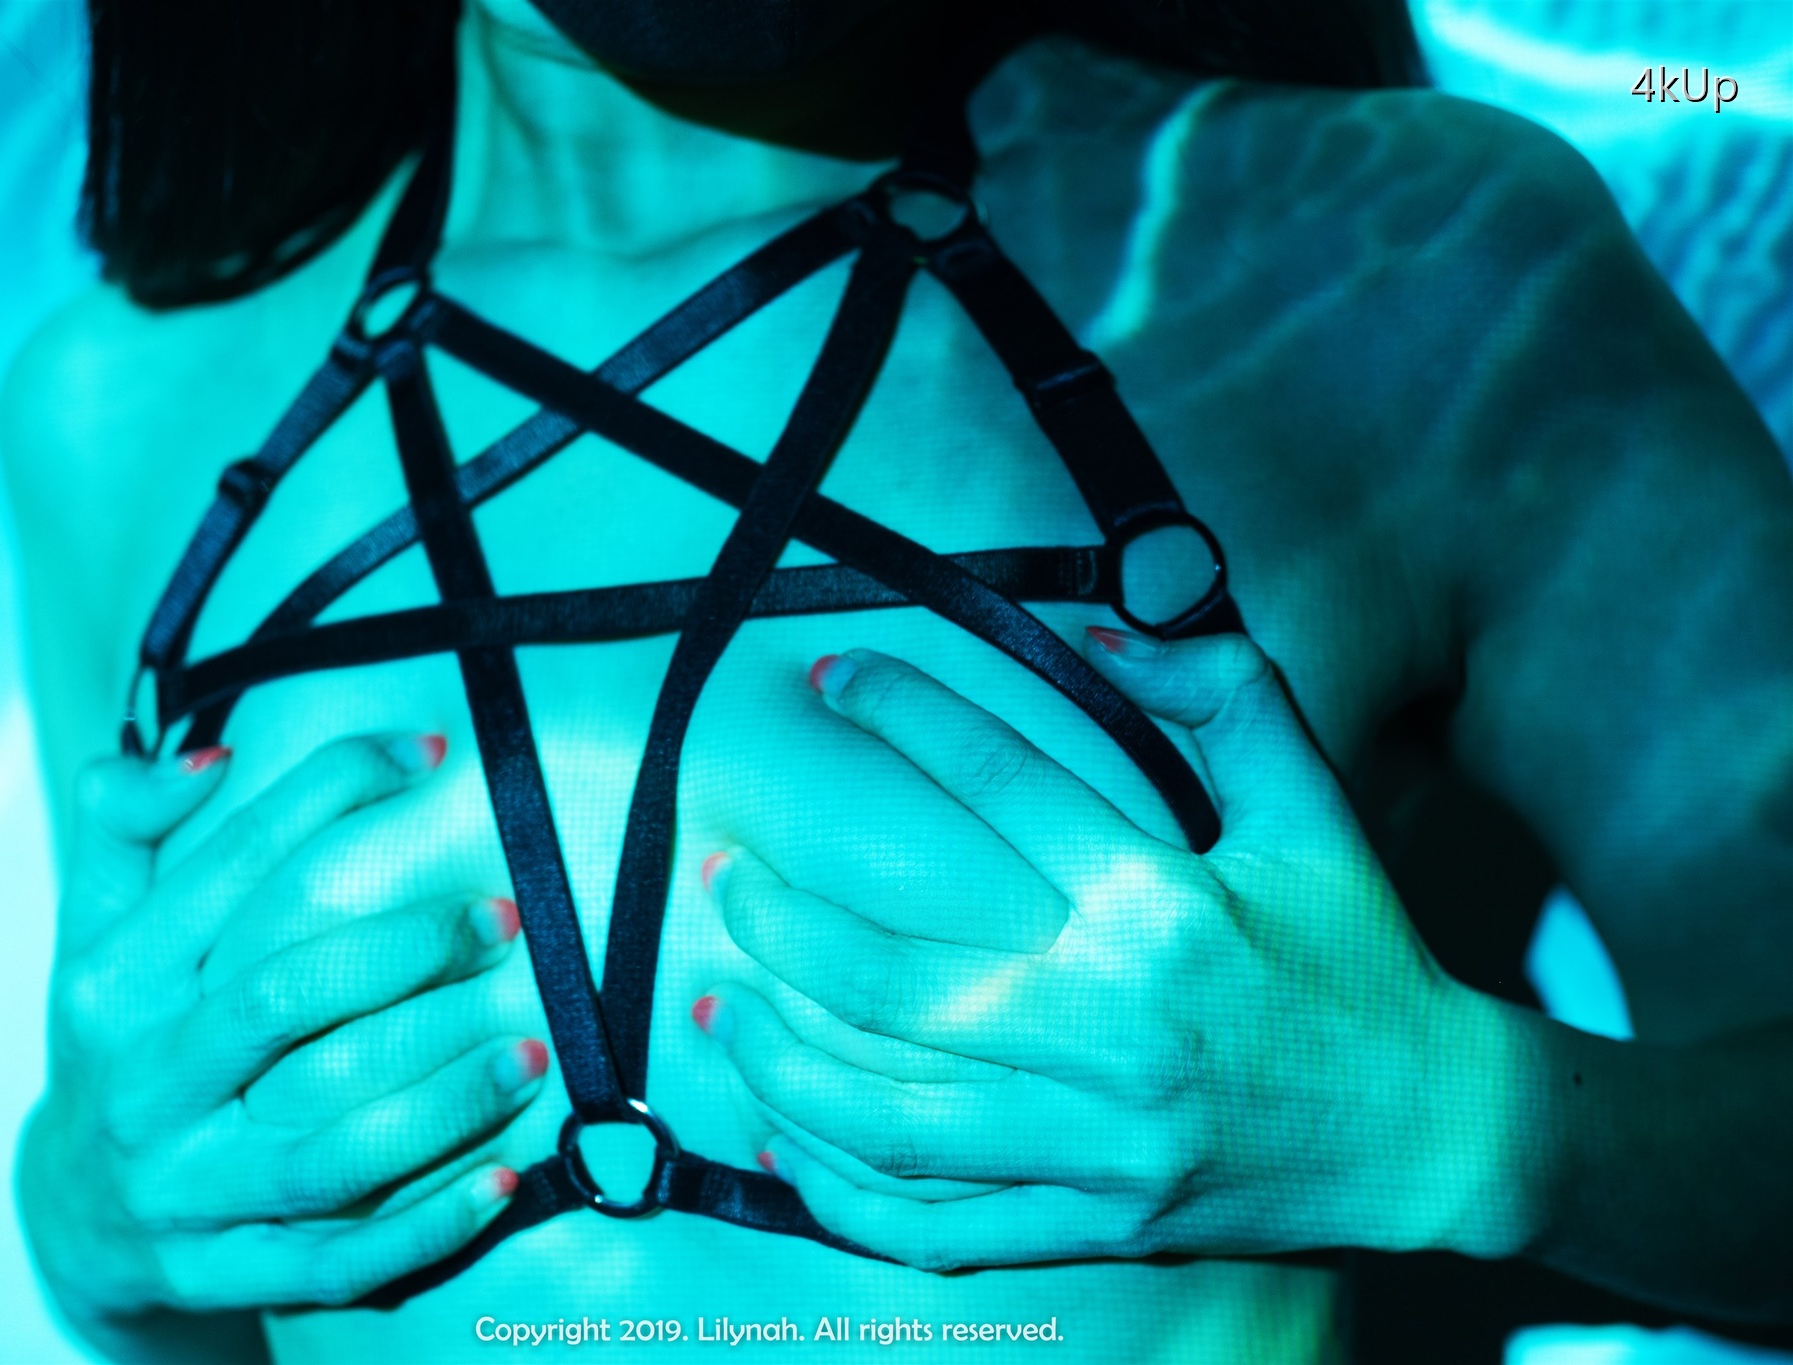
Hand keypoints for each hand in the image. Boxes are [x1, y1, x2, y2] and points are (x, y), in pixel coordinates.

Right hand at [17, 735, 549, 1333]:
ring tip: (535, 1049)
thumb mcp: (95, 929)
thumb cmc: (120, 1038)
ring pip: (324, 1145)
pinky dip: (422, 1229)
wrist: (69, 1215)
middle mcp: (146, 1085)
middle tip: (507, 915)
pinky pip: (336, 1260)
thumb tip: (205, 755)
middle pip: (282, 1002)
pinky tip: (503, 1186)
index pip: (231, 872)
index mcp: (116, 985)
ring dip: (440, 1098)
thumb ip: (121, 824)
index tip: (429, 751)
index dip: (327, 795)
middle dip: (402, 950)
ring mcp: (186, 1188)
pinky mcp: (225, 1271)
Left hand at [693, 635, 1516, 1270]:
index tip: (835, 676)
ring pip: (887, 1109)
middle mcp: (1114, 1026)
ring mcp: (1098, 1142)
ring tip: (716, 1002)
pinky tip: (782, 1140)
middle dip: (782, 922)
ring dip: (778, 1058)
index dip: (904, 712)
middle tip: (728, 881)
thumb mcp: (1315, 811)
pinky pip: (935, 1223)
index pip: (999, 783)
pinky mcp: (1095, 1224)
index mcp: (1161, 908)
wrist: (1433, 1133)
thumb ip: (1229, 696)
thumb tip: (1107, 622)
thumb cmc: (1363, 959)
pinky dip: (841, 1188)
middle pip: (893, 974)